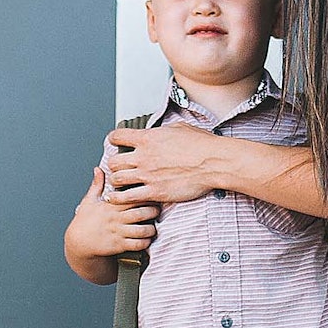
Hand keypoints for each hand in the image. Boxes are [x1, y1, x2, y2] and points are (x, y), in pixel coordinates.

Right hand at [65, 167, 160, 261]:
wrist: (78, 242)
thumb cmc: (84, 221)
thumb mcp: (89, 201)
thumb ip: (97, 185)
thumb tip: (98, 169)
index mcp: (111, 206)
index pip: (132, 197)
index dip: (144, 195)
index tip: (150, 195)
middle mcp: (116, 219)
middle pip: (141, 213)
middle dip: (153, 212)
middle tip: (157, 211)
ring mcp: (118, 233)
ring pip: (142, 230)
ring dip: (151, 229)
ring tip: (153, 227)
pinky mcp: (118, 246)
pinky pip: (137, 244)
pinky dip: (145, 242)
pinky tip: (146, 239)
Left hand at [102, 124, 225, 203]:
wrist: (213, 162)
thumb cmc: (201, 145)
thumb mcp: (179, 128)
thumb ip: (163, 131)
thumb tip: (160, 130)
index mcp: (147, 138)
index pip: (116, 136)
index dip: (114, 140)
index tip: (116, 143)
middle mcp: (143, 156)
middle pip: (113, 161)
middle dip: (115, 164)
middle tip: (121, 167)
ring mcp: (147, 175)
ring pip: (116, 179)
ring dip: (117, 181)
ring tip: (121, 183)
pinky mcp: (154, 192)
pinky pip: (127, 197)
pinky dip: (120, 199)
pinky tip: (120, 198)